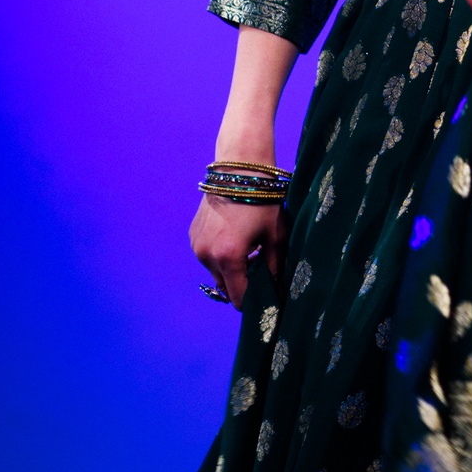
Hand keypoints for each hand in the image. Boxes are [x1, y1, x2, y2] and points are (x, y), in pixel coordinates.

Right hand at [190, 193, 286, 309]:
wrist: (238, 170)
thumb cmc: (263, 202)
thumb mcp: (276, 236)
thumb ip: (275, 268)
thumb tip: (277, 289)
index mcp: (228, 257)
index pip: (239, 297)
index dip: (254, 301)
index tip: (266, 298)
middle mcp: (207, 256)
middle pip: (226, 287)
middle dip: (242, 284)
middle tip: (260, 271)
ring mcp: (197, 246)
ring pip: (216, 272)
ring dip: (230, 270)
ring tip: (249, 250)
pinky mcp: (193, 236)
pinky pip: (208, 256)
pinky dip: (220, 256)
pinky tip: (235, 239)